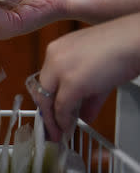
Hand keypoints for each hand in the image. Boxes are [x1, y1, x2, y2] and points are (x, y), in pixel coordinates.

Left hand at [32, 13, 139, 141]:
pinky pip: (62, 107)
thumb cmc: (122, 48)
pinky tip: (68, 127)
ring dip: (55, 120)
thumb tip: (83, 114)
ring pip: (49, 100)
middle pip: (42, 90)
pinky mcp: (72, 83)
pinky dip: (64, 121)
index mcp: (56, 49)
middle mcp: (53, 57)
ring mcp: (61, 69)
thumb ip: (87, 94)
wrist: (135, 40)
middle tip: (53, 128)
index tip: (51, 112)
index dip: (48, 100)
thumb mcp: (97, 71)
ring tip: (61, 131)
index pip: (45, 80)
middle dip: (48, 113)